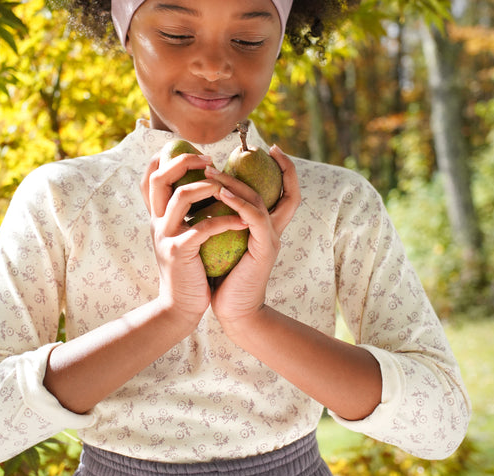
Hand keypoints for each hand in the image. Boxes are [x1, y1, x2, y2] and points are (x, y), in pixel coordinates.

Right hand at [141, 152, 248, 324]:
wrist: (180, 307)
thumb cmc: (187, 272)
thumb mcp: (177, 240)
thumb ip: (181, 218)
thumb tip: (197, 195)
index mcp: (156, 218)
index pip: (150, 179)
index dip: (162, 160)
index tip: (188, 151)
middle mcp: (156, 224)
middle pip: (159, 179)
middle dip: (183, 162)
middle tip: (209, 159)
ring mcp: (165, 237)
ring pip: (180, 197)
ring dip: (207, 187)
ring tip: (227, 188)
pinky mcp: (179, 252)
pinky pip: (203, 227)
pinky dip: (224, 221)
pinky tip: (242, 221)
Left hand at [206, 146, 300, 330]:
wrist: (234, 311)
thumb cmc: (224, 278)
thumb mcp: (224, 242)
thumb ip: (223, 220)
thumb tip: (204, 197)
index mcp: (266, 227)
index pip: (283, 192)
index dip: (284, 170)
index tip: (269, 149)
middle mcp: (273, 230)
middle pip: (290, 190)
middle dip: (282, 166)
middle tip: (258, 146)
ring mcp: (271, 239)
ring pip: (261, 199)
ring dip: (236, 181)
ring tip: (211, 170)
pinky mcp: (264, 249)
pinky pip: (253, 218)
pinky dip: (237, 202)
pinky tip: (218, 192)